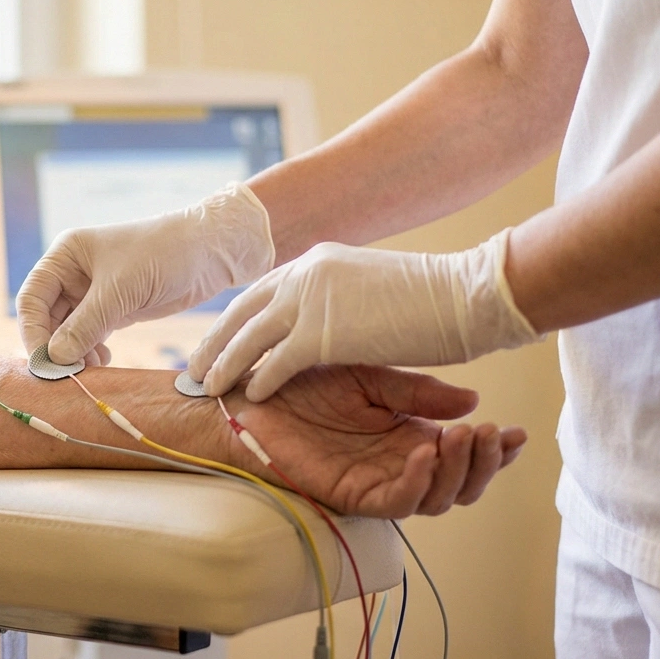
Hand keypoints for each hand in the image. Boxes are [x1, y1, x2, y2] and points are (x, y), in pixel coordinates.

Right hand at [17, 183, 274, 364]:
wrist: (209, 252)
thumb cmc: (162, 255)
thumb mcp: (120, 290)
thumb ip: (85, 325)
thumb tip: (54, 358)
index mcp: (65, 255)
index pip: (31, 298)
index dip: (32, 331)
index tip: (45, 361)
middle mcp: (73, 273)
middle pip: (46, 318)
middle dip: (55, 347)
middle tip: (68, 374)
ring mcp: (92, 293)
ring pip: (68, 331)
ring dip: (74, 354)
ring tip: (90, 370)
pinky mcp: (114, 309)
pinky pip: (89, 336)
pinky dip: (90, 352)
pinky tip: (103, 362)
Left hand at [190, 230, 542, 401]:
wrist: (466, 294)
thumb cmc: (432, 297)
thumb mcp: (370, 287)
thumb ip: (339, 298)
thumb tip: (329, 316)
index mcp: (316, 262)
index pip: (261, 292)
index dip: (236, 319)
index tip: (217, 339)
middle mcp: (305, 274)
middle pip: (243, 311)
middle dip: (216, 341)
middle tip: (193, 367)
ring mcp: (310, 301)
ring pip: (250, 337)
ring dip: (225, 364)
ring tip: (207, 387)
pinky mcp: (322, 333)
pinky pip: (276, 361)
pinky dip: (259, 379)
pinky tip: (249, 396)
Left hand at [229, 364, 525, 517]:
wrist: (251, 392)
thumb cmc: (303, 380)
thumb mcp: (371, 375)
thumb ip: (417, 392)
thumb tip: (472, 402)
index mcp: (409, 435)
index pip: (463, 454)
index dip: (495, 449)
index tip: (518, 431)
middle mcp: (399, 464)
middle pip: (460, 485)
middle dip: (484, 464)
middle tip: (492, 435)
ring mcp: (377, 482)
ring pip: (435, 499)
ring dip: (456, 472)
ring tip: (462, 439)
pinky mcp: (350, 495)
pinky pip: (394, 503)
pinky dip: (415, 482)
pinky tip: (422, 455)